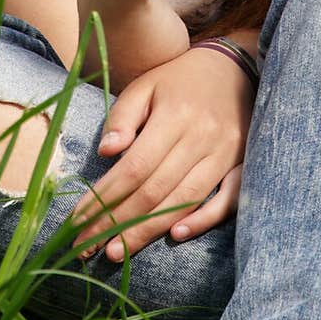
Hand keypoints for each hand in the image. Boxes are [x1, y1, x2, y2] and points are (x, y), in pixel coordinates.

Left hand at [70, 44, 255, 260]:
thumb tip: (105, 152)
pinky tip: (176, 236)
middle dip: (118, 223)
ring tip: (117, 252)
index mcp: (175, 116)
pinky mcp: (243, 164)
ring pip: (184, 200)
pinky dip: (203, 220)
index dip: (104, 198)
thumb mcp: (146, 86)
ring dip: (149, 231)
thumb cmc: (179, 79)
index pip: (134, 167)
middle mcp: (202, 137)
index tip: (77, 221)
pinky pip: (227, 200)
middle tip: (87, 248)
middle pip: (156, 190)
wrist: (233, 67)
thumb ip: (123, 117)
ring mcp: (226, 153)